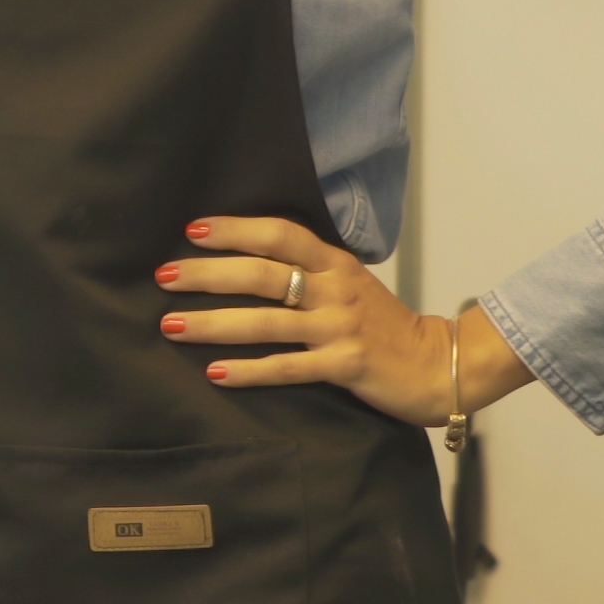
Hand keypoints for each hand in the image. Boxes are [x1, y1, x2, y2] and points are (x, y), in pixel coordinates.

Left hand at [154, 216, 533, 428]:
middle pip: (262, 274)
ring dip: (214, 323)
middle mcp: (335, 289)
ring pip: (266, 321)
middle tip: (163, 276)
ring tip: (172, 325)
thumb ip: (308, 270)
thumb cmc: (385, 326)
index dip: (235, 229)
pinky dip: (250, 371)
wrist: (441, 366)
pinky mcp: (346, 365)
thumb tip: (247, 259)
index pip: (279, 233)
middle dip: (207, 274)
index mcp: (335, 263)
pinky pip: (288, 367)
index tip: (192, 230)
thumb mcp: (349, 284)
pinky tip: (216, 373)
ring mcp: (340, 328)